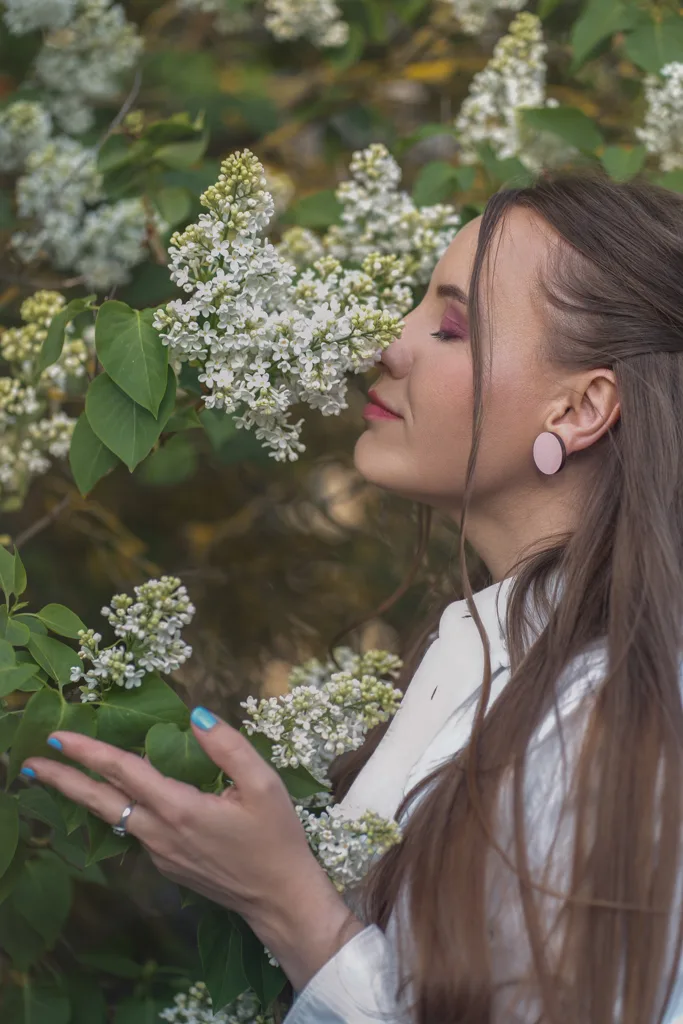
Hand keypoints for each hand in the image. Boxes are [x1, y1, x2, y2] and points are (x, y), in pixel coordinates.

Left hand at [21, 707, 363, 990]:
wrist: (279, 898)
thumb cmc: (277, 837)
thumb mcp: (264, 783)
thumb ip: (228, 746)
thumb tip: (197, 714)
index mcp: (181, 809)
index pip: (125, 771)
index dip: (90, 751)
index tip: (58, 736)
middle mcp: (161, 833)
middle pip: (101, 801)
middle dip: (63, 781)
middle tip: (30, 763)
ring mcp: (160, 854)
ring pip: (114, 817)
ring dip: (84, 795)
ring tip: (58, 778)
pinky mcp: (167, 866)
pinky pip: (135, 830)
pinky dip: (117, 809)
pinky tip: (119, 797)